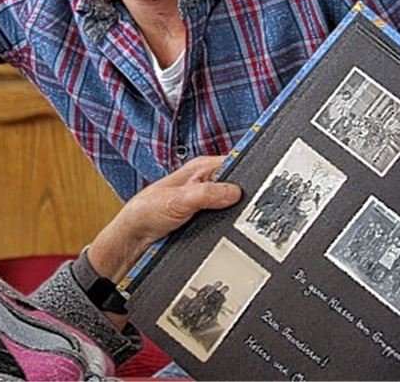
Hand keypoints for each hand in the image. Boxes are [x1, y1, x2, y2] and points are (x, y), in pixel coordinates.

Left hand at [87, 155, 241, 283]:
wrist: (135, 237)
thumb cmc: (146, 211)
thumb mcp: (179, 200)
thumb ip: (207, 194)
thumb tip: (235, 192)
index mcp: (201, 168)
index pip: (235, 162)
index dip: (249, 172)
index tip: (264, 183)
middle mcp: (205, 182)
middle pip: (236, 186)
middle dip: (244, 197)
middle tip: (256, 209)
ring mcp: (206, 200)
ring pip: (232, 205)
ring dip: (235, 213)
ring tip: (244, 221)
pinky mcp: (204, 217)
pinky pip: (224, 218)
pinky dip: (228, 224)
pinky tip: (230, 230)